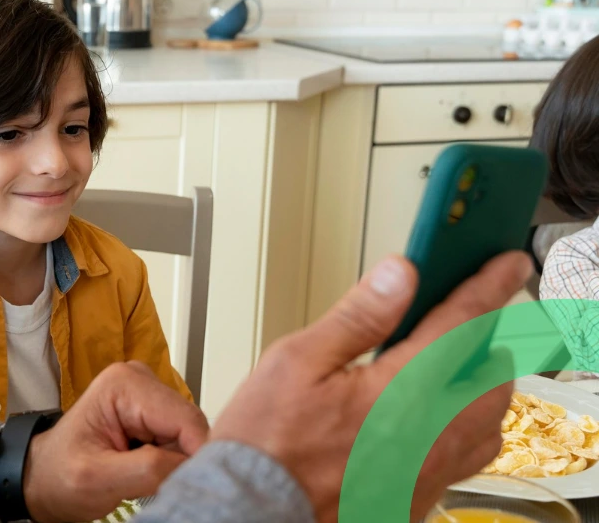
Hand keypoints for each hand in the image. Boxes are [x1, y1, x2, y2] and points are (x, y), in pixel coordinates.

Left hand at [22, 361, 208, 522]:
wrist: (45, 477)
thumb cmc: (59, 473)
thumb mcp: (96, 478)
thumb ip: (147, 469)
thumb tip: (193, 464)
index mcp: (124, 384)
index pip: (187, 420)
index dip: (195, 456)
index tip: (187, 485)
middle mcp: (141, 380)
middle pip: (191, 427)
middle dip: (180, 460)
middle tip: (148, 484)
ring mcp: (149, 396)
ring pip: (190, 436)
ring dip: (174, 463)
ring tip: (141, 477)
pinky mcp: (154, 414)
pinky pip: (182, 441)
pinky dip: (171, 462)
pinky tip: (145, 469)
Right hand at [209, 252, 530, 522]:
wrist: (256, 513)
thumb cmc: (265, 446)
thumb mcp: (296, 362)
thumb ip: (357, 317)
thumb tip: (399, 277)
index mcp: (400, 391)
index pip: (461, 324)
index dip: (487, 286)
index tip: (504, 263)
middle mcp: (429, 434)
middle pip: (490, 375)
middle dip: (485, 339)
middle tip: (465, 315)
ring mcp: (430, 470)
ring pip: (489, 419)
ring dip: (481, 384)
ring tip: (454, 364)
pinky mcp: (421, 495)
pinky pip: (470, 456)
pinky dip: (468, 426)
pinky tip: (439, 418)